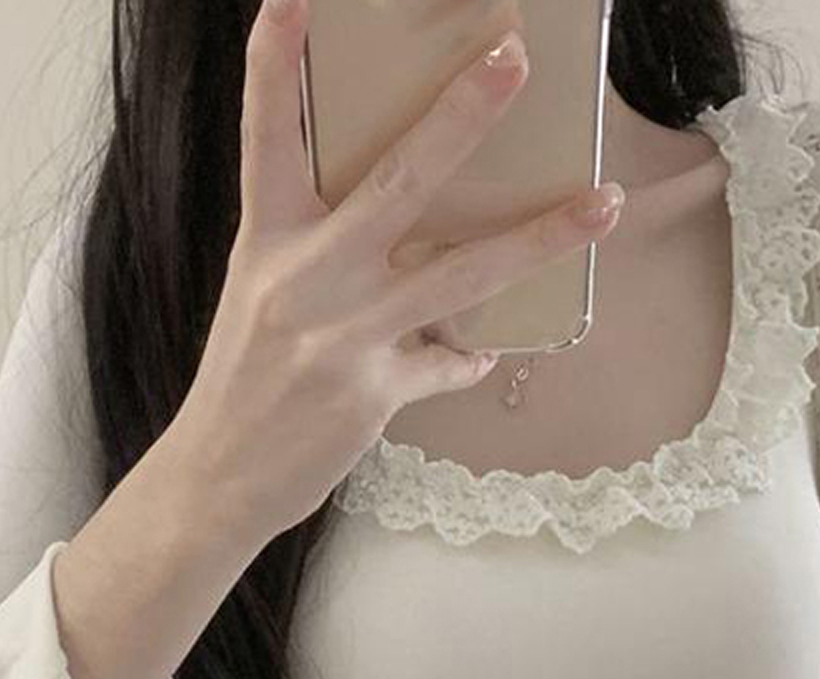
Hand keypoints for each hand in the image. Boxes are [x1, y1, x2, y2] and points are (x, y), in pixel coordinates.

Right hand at [168, 0, 626, 544]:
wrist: (217, 477)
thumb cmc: (241, 381)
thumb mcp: (260, 294)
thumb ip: (316, 248)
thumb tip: (397, 225)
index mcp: (267, 240)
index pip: (266, 133)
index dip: (274, 60)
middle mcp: (307, 277)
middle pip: (396, 182)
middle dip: (460, 117)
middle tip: (512, 59)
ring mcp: (345, 336)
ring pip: (459, 273)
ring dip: (539, 238)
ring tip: (602, 205)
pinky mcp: (375, 392)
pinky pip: (447, 363)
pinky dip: (467, 357)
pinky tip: (485, 353)